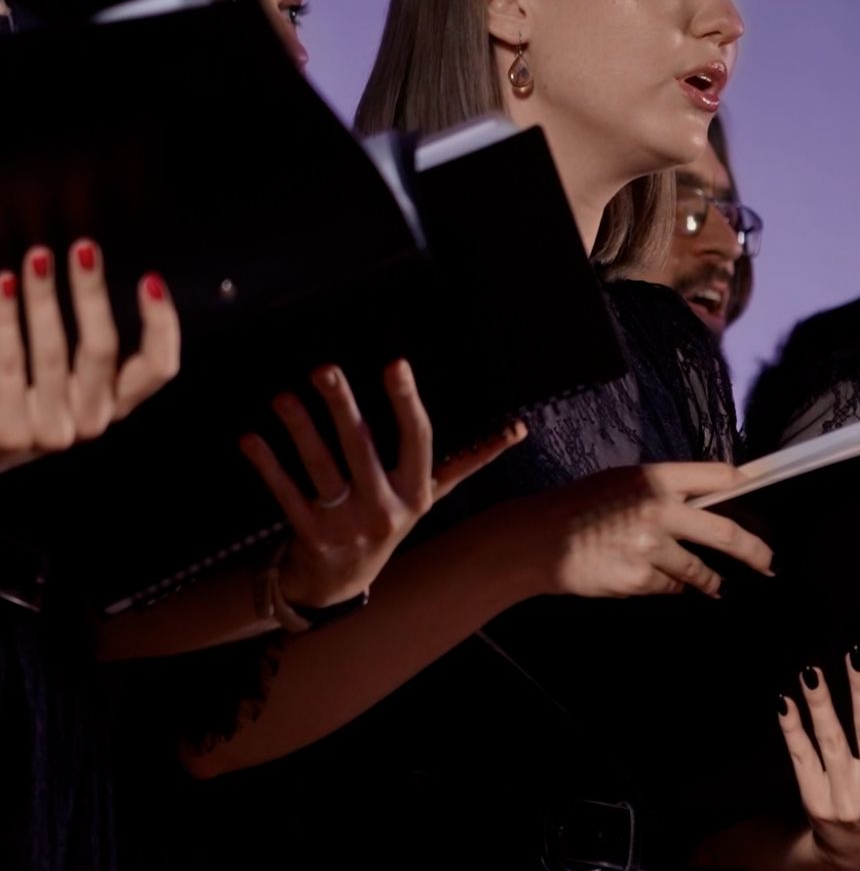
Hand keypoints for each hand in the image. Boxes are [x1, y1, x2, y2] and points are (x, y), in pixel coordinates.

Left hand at [0, 241, 179, 470]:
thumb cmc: (25, 400)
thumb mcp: (67, 380)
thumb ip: (85, 348)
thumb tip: (90, 270)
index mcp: (116, 404)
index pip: (159, 367)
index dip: (161, 325)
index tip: (150, 280)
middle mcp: (93, 421)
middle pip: (102, 349)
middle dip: (92, 293)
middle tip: (83, 249)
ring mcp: (53, 433)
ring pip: (52, 354)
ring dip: (44, 297)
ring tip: (37, 257)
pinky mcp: (12, 437)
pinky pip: (7, 369)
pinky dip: (5, 322)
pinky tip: (1, 285)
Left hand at [239, 360, 525, 606]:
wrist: (342, 585)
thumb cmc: (387, 522)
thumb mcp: (428, 497)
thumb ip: (467, 462)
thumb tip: (518, 430)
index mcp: (417, 493)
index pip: (417, 440)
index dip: (405, 402)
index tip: (395, 365)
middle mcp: (385, 508)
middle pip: (362, 448)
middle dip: (341, 406)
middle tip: (324, 369)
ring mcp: (347, 524)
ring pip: (321, 469)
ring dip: (300, 430)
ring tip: (283, 397)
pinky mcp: (311, 537)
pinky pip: (286, 495)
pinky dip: (267, 466)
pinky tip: (250, 440)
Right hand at [508, 461, 773, 599]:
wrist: (537, 539)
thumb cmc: (579, 506)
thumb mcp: (623, 482)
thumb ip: (663, 491)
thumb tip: (704, 505)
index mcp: (657, 478)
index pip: (718, 476)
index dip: (742, 485)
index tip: (758, 495)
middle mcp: (661, 509)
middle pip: (726, 531)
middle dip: (754, 552)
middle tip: (769, 564)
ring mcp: (651, 546)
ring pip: (698, 570)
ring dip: (710, 581)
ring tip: (716, 587)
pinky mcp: (639, 578)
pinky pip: (669, 586)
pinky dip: (667, 586)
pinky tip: (652, 579)